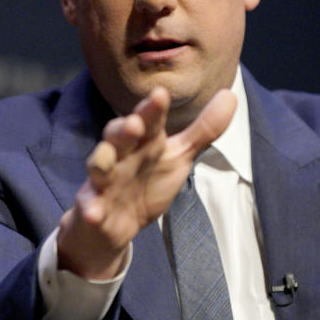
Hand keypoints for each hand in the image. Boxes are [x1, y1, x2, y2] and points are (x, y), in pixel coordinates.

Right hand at [57, 86, 236, 279]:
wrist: (114, 224)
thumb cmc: (146, 183)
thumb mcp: (178, 156)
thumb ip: (203, 129)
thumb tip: (231, 95)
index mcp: (144, 142)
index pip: (149, 121)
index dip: (153, 109)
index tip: (160, 95)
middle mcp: (121, 155)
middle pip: (118, 137)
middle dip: (124, 129)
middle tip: (135, 123)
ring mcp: (104, 181)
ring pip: (98, 166)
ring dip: (101, 160)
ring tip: (105, 157)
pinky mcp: (92, 207)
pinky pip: (89, 207)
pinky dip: (91, 209)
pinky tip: (92, 213)